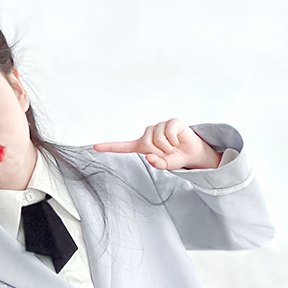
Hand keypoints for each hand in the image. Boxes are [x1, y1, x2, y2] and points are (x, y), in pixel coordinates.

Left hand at [94, 119, 218, 169]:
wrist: (192, 153)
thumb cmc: (175, 158)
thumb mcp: (165, 165)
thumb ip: (157, 163)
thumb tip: (148, 157)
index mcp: (143, 146)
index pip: (124, 147)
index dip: (110, 147)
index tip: (96, 147)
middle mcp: (149, 134)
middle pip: (147, 144)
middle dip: (159, 152)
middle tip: (167, 152)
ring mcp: (159, 127)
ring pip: (158, 139)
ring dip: (168, 147)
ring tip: (173, 147)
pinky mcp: (170, 122)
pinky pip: (168, 133)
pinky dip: (174, 140)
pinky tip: (177, 140)